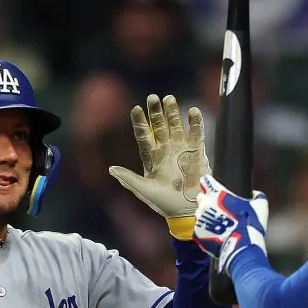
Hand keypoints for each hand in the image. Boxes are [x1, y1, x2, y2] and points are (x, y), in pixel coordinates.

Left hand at [109, 94, 210, 236]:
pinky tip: (192, 111)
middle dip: (156, 112)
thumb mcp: (145, 191)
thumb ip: (129, 179)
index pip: (143, 135)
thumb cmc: (165, 203)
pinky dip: (195, 123)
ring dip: (173, 113)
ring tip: (169, 98)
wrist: (188, 210)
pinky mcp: (197, 152)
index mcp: (152, 158)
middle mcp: (166, 150)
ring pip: (176, 126)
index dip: (140, 123)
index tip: (136, 108)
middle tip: (153, 97)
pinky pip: (196, 134)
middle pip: (159, 126)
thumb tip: (110, 169)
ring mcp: (182, 150)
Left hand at [193, 175, 267, 273]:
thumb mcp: (260, 206)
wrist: (242, 248)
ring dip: (207, 216)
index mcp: (217, 193)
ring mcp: (200, 219)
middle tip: (220, 209)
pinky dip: (206, 230)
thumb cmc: (250, 225)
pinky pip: (199, 228)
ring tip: (220, 223)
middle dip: (208, 201)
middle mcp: (205, 204)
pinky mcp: (197, 233)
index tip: (213, 188)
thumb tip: (255, 194)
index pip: (206, 181)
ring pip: (199, 214)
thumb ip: (257, 196)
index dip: (210, 184)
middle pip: (201, 198)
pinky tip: (216, 233)